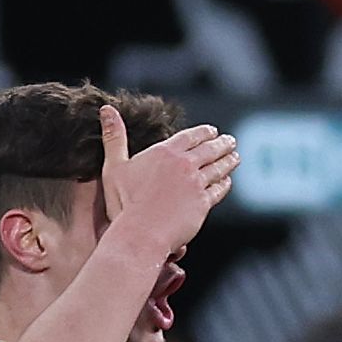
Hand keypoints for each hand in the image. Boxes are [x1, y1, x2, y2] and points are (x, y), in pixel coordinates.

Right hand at [99, 105, 238, 255]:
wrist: (141, 232)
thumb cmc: (124, 203)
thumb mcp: (114, 166)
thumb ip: (114, 137)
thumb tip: (107, 109)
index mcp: (165, 153)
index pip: (190, 136)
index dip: (203, 132)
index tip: (212, 131)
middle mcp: (184, 165)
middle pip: (209, 150)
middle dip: (222, 144)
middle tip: (230, 141)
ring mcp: (196, 184)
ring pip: (218, 168)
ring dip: (229, 161)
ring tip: (235, 157)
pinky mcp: (203, 203)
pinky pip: (219, 190)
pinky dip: (225, 184)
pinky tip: (227, 182)